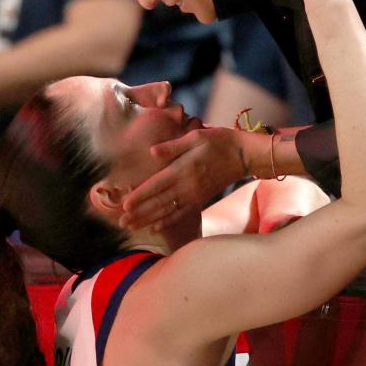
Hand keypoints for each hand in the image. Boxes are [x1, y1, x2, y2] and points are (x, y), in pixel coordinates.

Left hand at [121, 126, 249, 230]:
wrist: (243, 155)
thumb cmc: (218, 142)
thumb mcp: (195, 136)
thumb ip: (173, 147)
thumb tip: (152, 152)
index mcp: (183, 169)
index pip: (156, 185)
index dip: (140, 196)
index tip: (124, 205)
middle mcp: (187, 186)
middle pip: (159, 203)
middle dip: (139, 213)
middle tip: (122, 223)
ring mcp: (195, 195)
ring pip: (168, 211)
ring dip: (149, 220)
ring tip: (132, 227)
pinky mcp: (201, 199)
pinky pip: (182, 213)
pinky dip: (169, 221)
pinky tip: (156, 228)